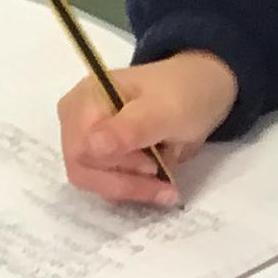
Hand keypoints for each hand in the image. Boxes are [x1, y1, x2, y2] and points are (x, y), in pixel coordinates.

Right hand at [56, 51, 236, 206]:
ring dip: (130, 187)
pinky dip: (132, 187)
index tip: (152, 167)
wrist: (202, 89)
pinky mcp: (100, 152)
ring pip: (93, 180)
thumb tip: (93, 146)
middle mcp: (76, 117)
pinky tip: (158, 183)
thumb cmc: (184, 94)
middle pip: (81, 168)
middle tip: (162, 176)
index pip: (80, 149)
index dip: (113, 166)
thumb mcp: (165, 111)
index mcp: (86, 98)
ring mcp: (86, 135)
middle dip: (123, 181)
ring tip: (165, 181)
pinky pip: (105, 181)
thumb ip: (130, 128)